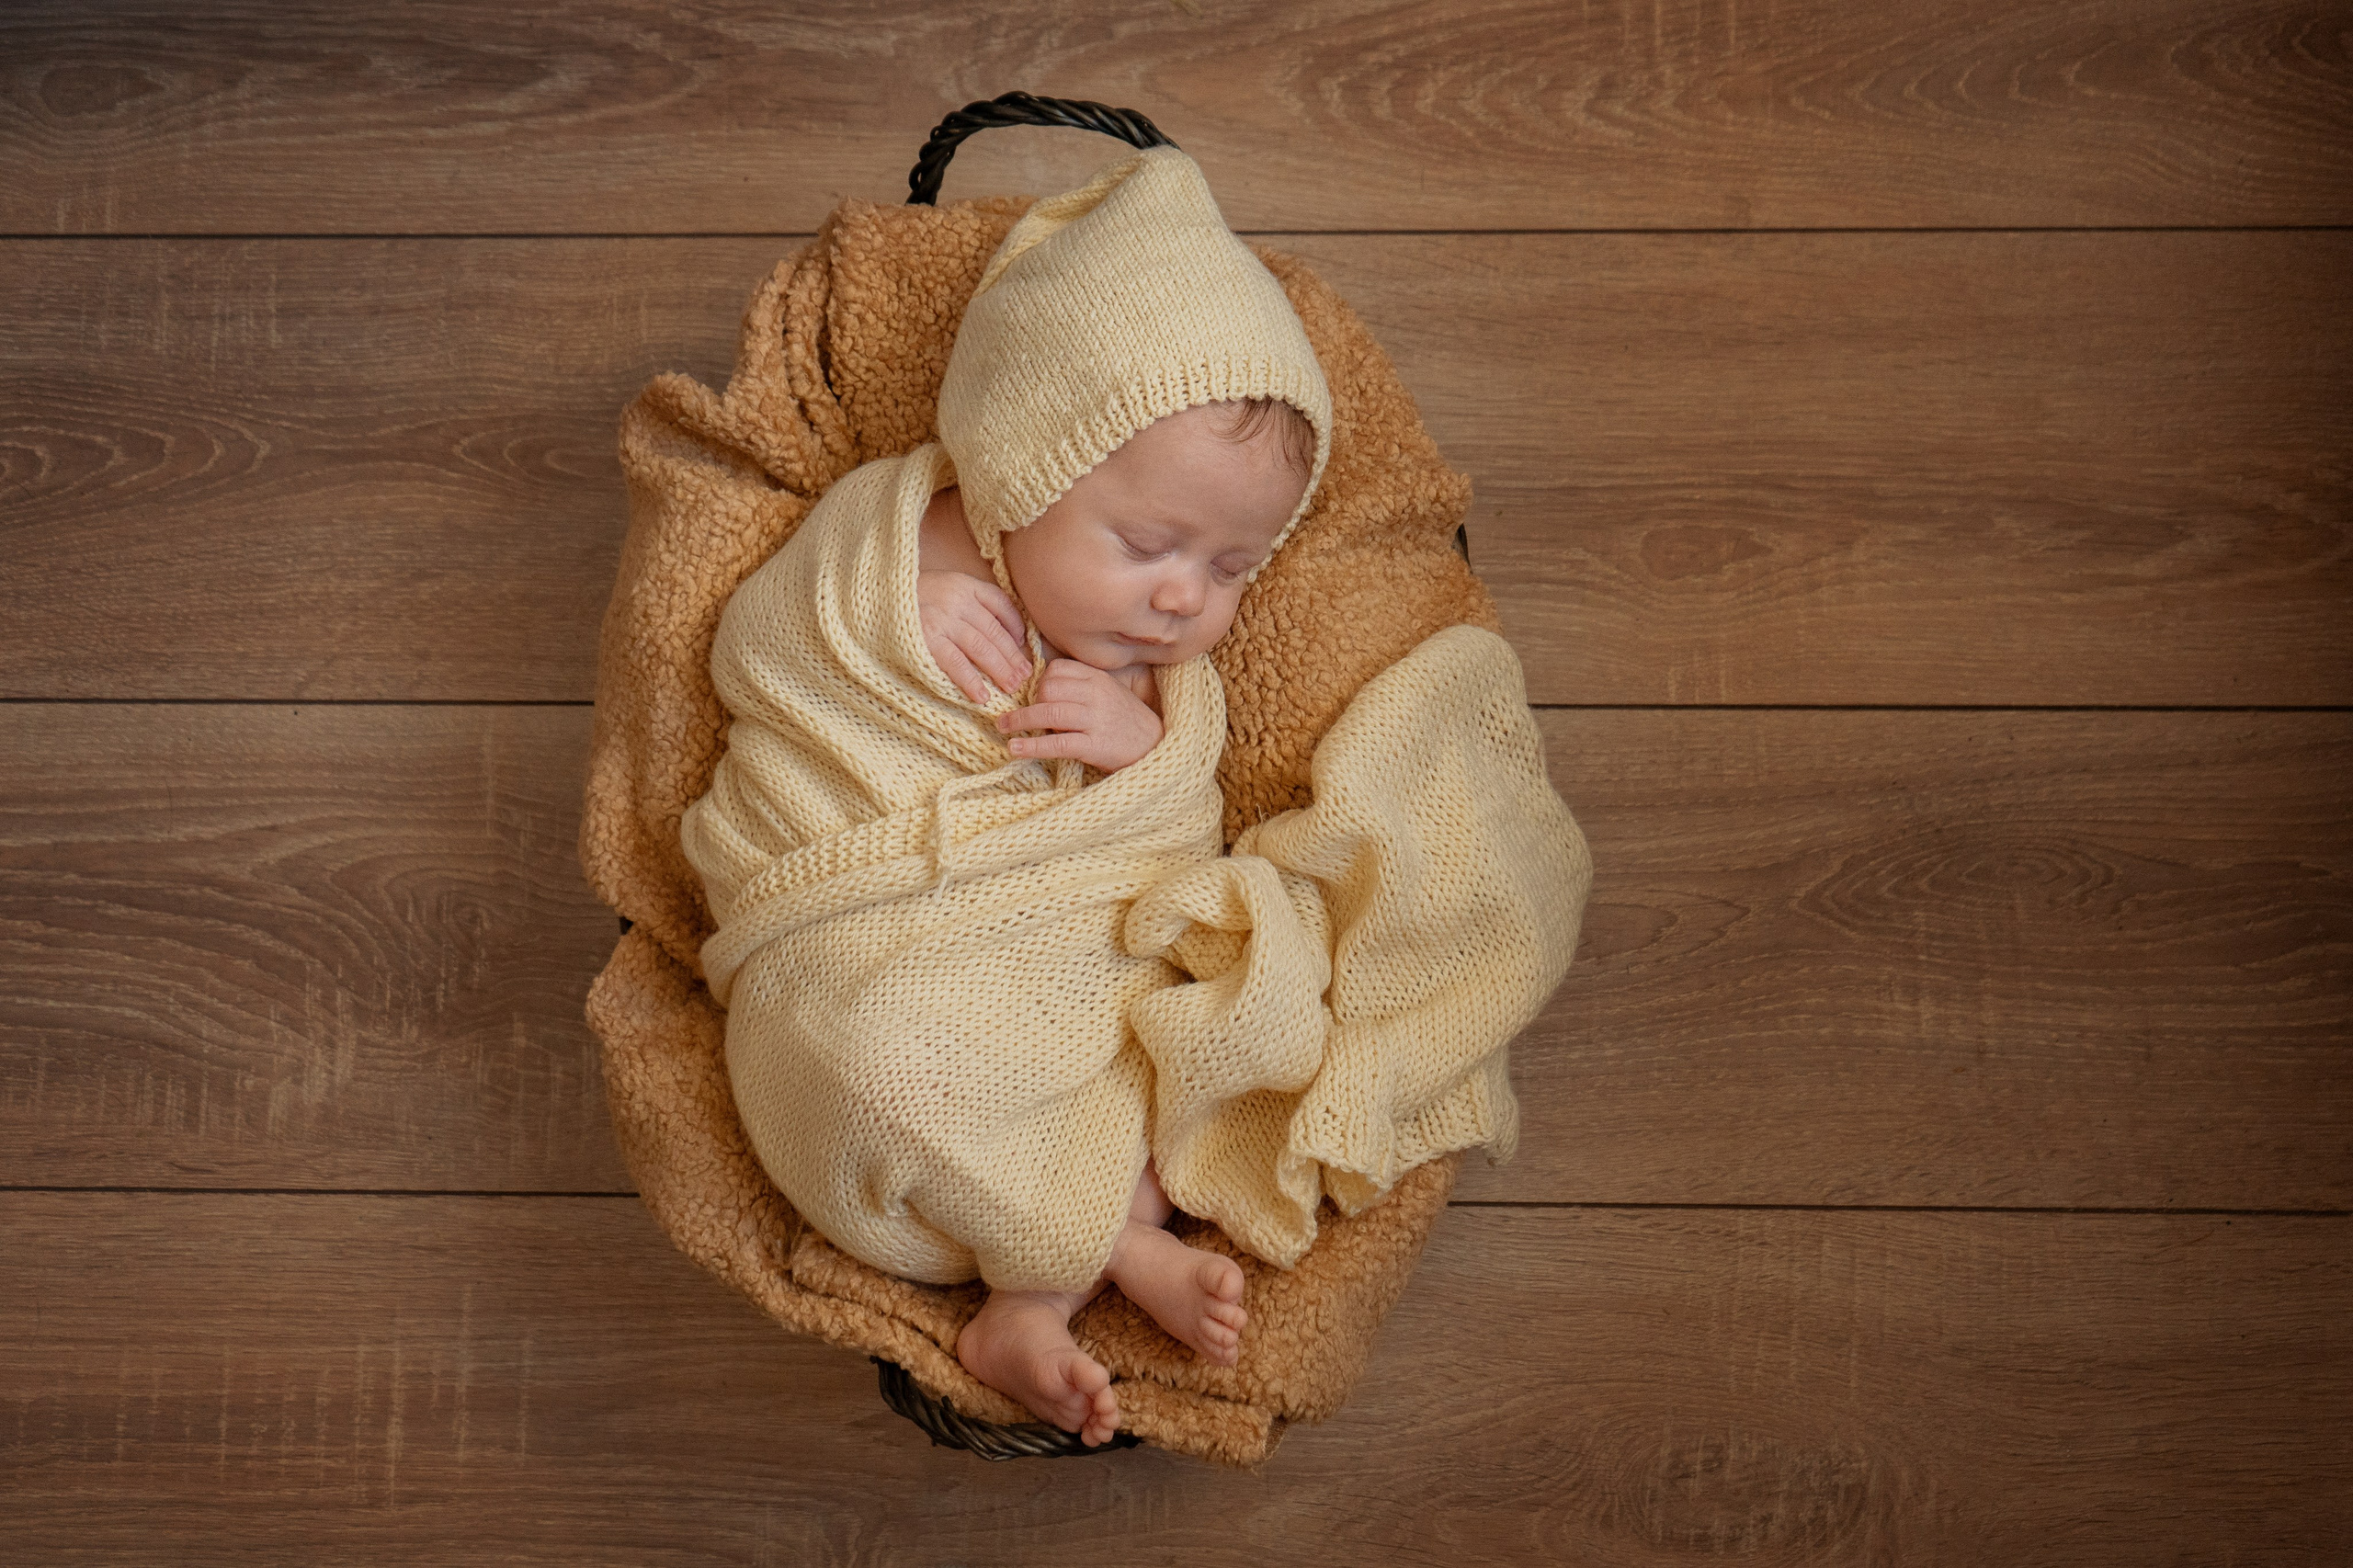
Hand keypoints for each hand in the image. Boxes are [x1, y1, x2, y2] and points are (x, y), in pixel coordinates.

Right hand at [918, 569, 1029, 702]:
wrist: (870, 601)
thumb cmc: (911, 600)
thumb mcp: (944, 588)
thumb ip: (971, 604)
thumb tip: (1008, 635)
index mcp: (963, 584)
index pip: (1001, 604)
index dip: (1016, 627)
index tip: (1023, 646)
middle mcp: (956, 600)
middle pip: (995, 631)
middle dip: (1013, 657)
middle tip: (1025, 677)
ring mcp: (941, 620)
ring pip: (981, 648)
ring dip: (1000, 670)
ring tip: (1011, 687)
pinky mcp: (927, 640)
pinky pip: (956, 664)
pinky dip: (971, 681)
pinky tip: (982, 696)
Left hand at [997, 660, 1163, 772]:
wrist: (1155, 747)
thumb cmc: (1126, 721)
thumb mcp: (1108, 692)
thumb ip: (1080, 685)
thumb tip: (1041, 687)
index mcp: (1097, 678)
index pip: (1056, 670)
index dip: (1039, 683)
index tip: (1035, 697)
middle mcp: (1096, 694)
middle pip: (1048, 689)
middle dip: (1030, 702)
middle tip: (1023, 717)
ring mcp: (1096, 719)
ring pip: (1048, 713)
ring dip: (1020, 721)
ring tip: (1004, 727)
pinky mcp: (1094, 745)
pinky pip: (1057, 743)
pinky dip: (1032, 746)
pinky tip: (1016, 749)